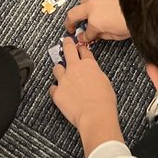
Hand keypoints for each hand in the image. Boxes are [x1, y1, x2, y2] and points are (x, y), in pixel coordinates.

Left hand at [51, 38, 121, 154]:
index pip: (83, 50)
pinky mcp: (57, 92)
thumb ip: (95, 74)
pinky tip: (58, 90)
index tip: (80, 48)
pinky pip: (52, 87)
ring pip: (57, 68)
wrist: (95, 115)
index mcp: (89, 65)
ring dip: (59, 70)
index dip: (82, 48)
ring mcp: (64, 80)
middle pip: (68, 49)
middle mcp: (75, 69)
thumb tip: (92, 74)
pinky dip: (55, 89)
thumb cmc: (104, 102)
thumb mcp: (105, 82)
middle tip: (66, 41)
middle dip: (67, 43)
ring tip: (61, 72)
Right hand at [65, 0, 128, 43]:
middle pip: (73, 15)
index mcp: (96, 22)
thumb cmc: (134, 18)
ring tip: (84, 14)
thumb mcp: (118, 34)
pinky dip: (91, 0)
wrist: (144, 0)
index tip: (83, 38)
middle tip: (70, 27)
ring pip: (81, 2)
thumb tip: (98, 34)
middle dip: (69, 23)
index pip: (86, 33)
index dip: (84, 38)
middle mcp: (93, 8)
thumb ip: (105, 35)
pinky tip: (97, 4)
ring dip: (80, 9)